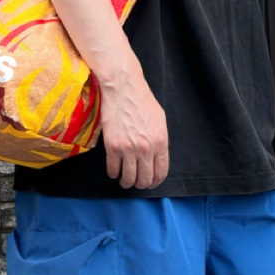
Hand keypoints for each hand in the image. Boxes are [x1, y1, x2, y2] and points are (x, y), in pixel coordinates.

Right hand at [99, 70, 169, 189]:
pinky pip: (113, 169)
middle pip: (145, 179)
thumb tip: (157, 157)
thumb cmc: (142, 101)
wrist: (123, 89)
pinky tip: (114, 172)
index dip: (156, 182)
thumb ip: (160, 141)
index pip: (161, 172)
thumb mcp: (160, 121)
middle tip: (137, 183)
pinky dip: (113, 174)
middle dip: (141, 184)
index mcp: (160, 142)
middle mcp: (146, 149)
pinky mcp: (112, 147)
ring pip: (129, 178)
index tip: (151, 183)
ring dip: (127, 183)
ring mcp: (128, 149)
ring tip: (125, 181)